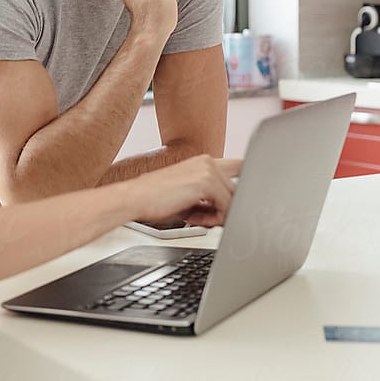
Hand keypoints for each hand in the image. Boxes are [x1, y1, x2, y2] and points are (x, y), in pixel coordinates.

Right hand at [126, 156, 240, 227]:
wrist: (135, 199)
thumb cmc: (155, 199)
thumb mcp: (189, 197)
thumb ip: (210, 200)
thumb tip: (228, 212)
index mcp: (204, 162)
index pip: (240, 168)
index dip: (244, 187)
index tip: (239, 205)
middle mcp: (208, 161)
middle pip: (238, 189)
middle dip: (225, 209)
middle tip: (203, 218)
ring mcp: (208, 169)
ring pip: (234, 199)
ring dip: (219, 215)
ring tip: (194, 218)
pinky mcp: (206, 181)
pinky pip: (227, 206)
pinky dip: (215, 219)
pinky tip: (194, 219)